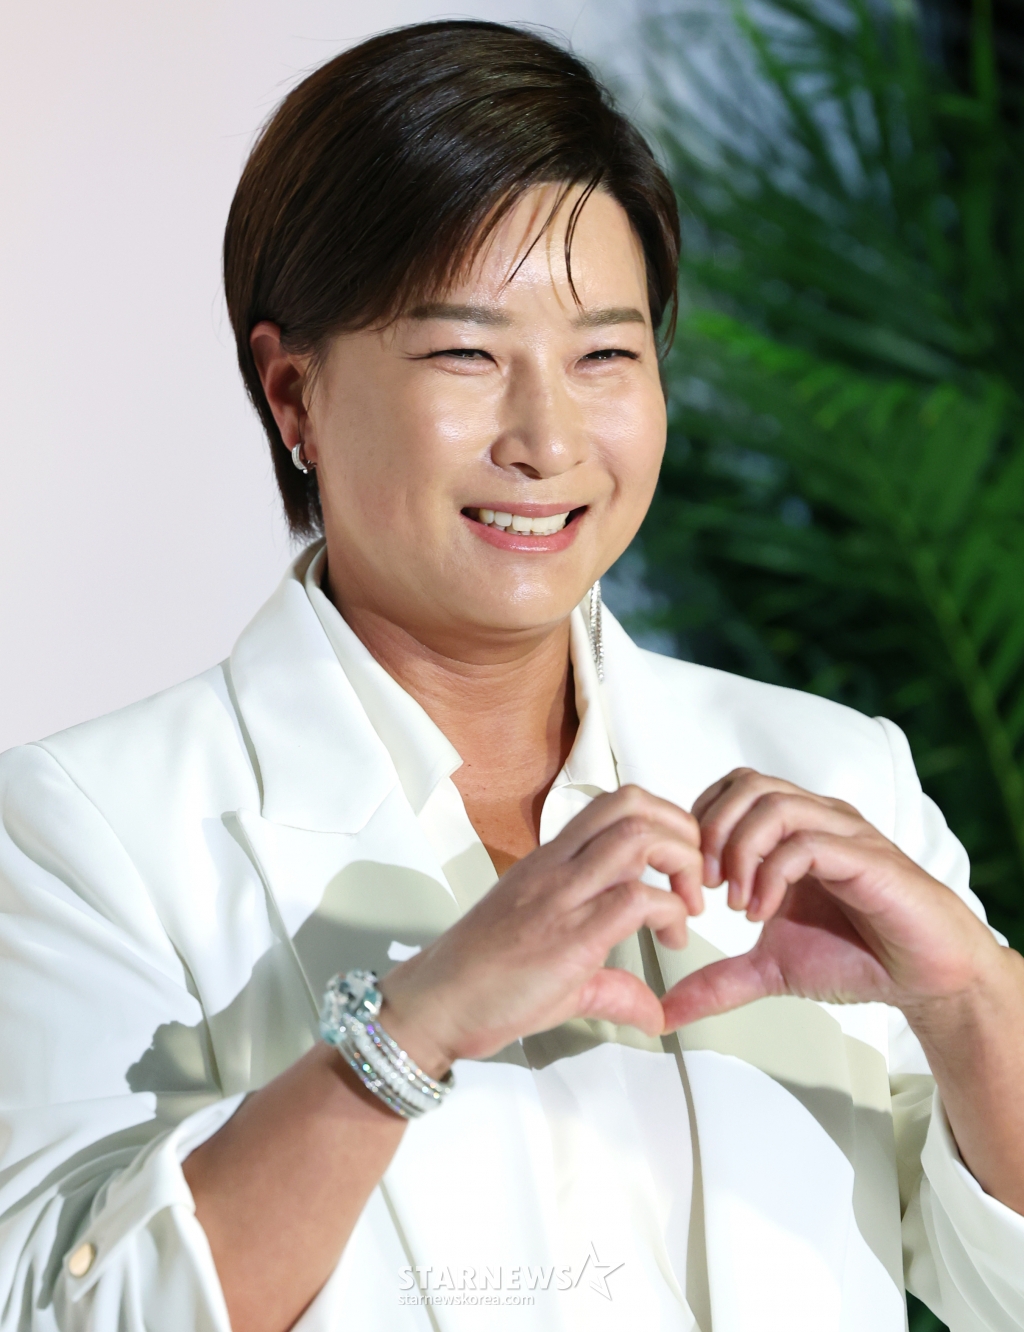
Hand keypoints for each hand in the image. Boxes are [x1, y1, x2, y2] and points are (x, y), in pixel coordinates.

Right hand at [379, 785, 703, 1075]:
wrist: (434, 1004)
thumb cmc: (480, 982)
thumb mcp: (557, 973)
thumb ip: (612, 983)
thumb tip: (652, 1011)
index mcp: (550, 864)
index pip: (613, 806)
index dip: (663, 821)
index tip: (677, 866)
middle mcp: (555, 868)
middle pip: (632, 804)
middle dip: (682, 830)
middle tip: (695, 877)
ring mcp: (560, 897)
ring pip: (637, 838)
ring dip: (681, 863)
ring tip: (688, 905)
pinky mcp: (568, 937)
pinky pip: (634, 899)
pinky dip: (670, 913)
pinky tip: (671, 939)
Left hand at [661, 768, 1000, 1030]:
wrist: (928, 977)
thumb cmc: (858, 956)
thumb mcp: (770, 969)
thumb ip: (719, 980)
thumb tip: (669, 1010)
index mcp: (792, 830)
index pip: (731, 788)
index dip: (699, 823)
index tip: (691, 878)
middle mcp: (817, 819)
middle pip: (746, 784)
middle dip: (711, 832)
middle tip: (704, 887)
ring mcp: (843, 834)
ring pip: (775, 805)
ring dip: (740, 852)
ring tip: (735, 902)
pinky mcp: (867, 859)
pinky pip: (809, 844)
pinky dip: (773, 875)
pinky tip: (763, 912)